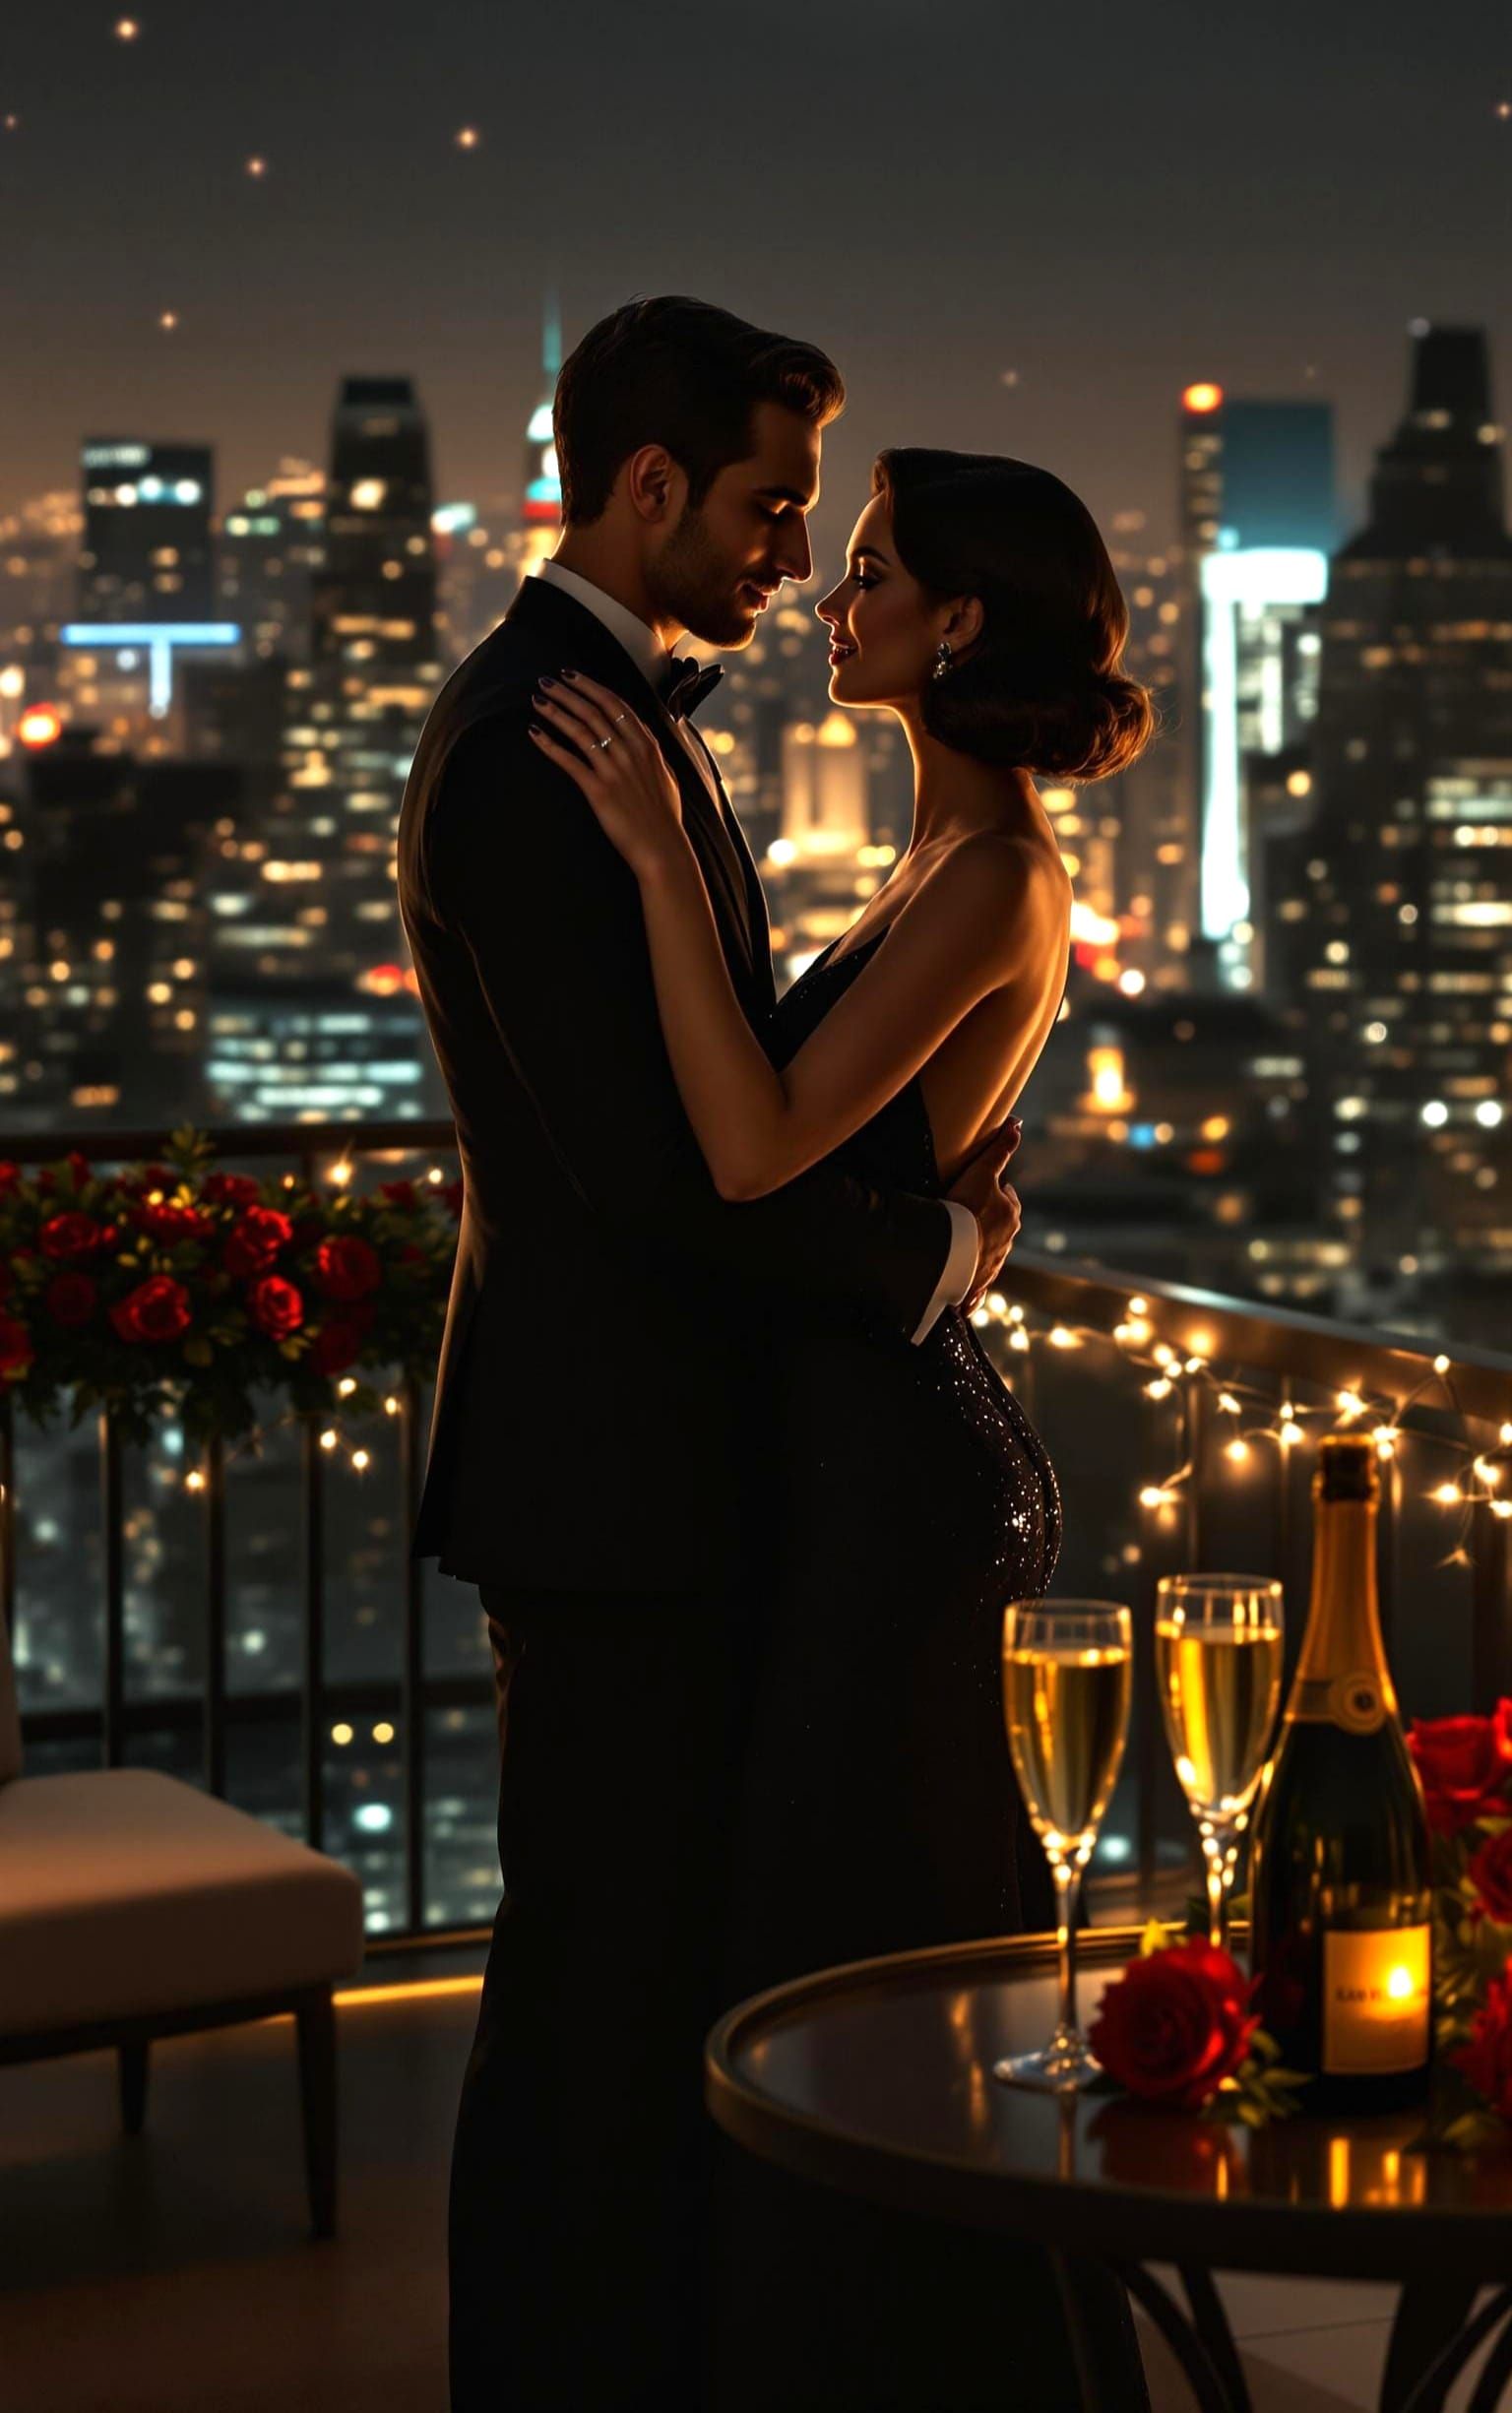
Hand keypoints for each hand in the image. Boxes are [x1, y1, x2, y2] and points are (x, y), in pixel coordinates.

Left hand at [529, 669, 685, 877]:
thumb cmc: (664, 816)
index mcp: (647, 745)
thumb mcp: (666, 776)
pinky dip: (550, 745)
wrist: (662, 847)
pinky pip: (569, 761)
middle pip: (593, 711)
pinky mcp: (598, 790)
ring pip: (579, 730)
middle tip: (546, 681)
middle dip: (567, 692)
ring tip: (537, 700)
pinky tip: (534, 733)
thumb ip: (651, 754)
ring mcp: (614, 770)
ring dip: (555, 711)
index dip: (590, 686)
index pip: (615, 704)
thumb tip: (644, 738)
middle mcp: (630, 751)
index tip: (571, 676)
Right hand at [946, 1116, 1023, 1311]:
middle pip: (1000, 1227)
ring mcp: (993, 1263)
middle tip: (968, 1215)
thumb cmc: (966, 1208)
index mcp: (1011, 1215)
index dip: (996, 1193)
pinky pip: (976, 1284)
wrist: (952, 1250)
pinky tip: (963, 1293)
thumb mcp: (982, 1172)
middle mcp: (1007, 1241)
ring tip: (961, 1247)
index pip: (1008, 1199)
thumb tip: (1017, 1125)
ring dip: (979, 1251)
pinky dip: (972, 1286)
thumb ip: (999, 1150)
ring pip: (989, 1253)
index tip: (984, 1191)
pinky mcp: (978, 1282)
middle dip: (988, 1222)